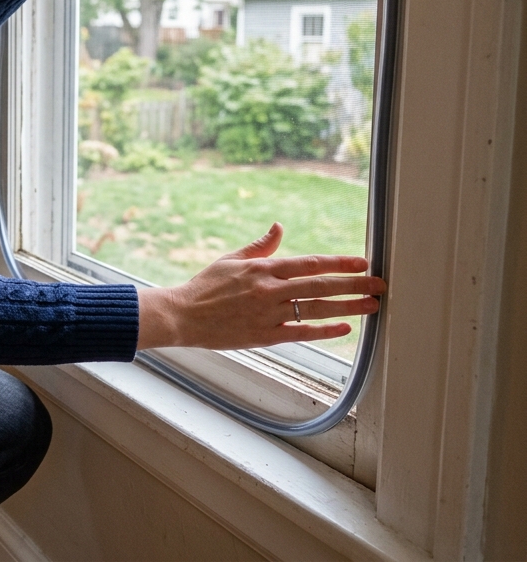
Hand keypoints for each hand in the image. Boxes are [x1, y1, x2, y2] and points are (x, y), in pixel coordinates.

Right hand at [136, 223, 385, 350]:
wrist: (182, 315)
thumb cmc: (204, 287)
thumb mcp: (231, 260)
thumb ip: (260, 246)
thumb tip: (279, 227)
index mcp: (262, 269)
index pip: (309, 263)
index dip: (338, 262)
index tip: (362, 261)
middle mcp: (269, 290)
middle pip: (320, 285)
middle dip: (354, 284)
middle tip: (380, 284)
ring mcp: (268, 314)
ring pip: (316, 309)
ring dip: (348, 306)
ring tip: (372, 305)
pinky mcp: (264, 335)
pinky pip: (301, 332)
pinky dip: (325, 331)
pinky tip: (345, 328)